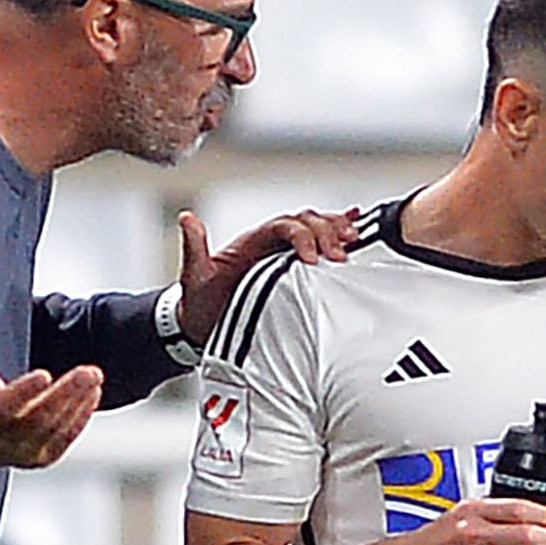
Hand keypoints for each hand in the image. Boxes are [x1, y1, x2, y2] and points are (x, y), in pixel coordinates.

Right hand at [0, 333, 101, 475]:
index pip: (6, 406)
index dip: (24, 391)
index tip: (44, 374)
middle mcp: (7, 440)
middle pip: (39, 416)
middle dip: (66, 393)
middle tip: (88, 372)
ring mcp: (27, 452)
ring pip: (56, 427)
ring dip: (78, 402)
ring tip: (94, 377)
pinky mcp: (45, 457)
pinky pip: (66, 437)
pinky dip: (81, 417)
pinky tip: (92, 394)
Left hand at [173, 208, 360, 346]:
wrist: (202, 326)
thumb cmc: (201, 304)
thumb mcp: (194, 277)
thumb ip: (194, 248)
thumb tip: (188, 218)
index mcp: (252, 241)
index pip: (283, 226)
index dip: (300, 237)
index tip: (311, 259)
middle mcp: (270, 242)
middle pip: (306, 221)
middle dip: (325, 233)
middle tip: (338, 256)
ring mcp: (283, 254)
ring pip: (316, 228)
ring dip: (336, 230)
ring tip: (353, 239)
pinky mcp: (294, 270)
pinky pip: (319, 245)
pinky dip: (338, 233)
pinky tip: (357, 229)